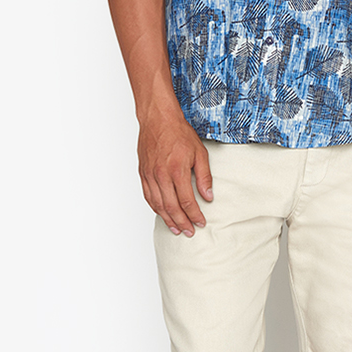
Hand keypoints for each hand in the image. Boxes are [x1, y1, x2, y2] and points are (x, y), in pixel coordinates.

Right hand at [137, 114, 212, 236]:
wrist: (158, 119)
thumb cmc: (178, 132)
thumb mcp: (199, 152)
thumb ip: (204, 176)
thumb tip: (208, 196)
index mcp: (177, 171)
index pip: (187, 201)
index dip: (194, 215)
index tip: (201, 222)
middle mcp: (161, 175)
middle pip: (172, 207)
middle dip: (182, 223)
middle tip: (189, 231)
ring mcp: (150, 175)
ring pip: (158, 205)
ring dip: (168, 219)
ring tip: (176, 229)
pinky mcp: (143, 173)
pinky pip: (148, 196)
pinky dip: (155, 208)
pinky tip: (162, 214)